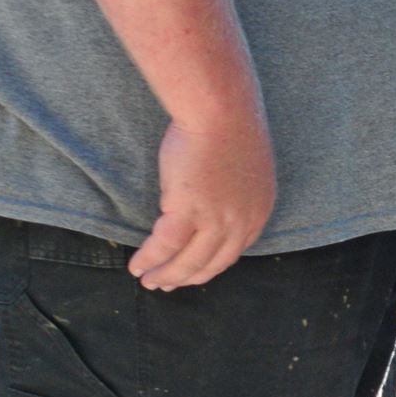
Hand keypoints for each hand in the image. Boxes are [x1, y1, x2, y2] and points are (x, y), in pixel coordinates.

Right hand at [130, 112, 276, 290]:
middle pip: (210, 263)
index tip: (191, 273)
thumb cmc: (230, 130)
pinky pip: (164, 246)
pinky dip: (149, 259)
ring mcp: (217, 219)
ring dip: (165, 275)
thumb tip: (209, 208)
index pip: (232, 252)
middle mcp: (242, 221)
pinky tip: (137, 266)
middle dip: (185, 277)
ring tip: (148, 281)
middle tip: (165, 285)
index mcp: (258, 211)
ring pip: (187, 261)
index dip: (208, 267)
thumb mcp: (244, 172)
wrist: (223, 111)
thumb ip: (233, 195)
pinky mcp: (189, 211)